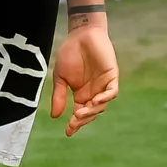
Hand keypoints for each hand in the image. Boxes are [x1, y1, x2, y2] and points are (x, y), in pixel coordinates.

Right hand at [48, 18, 118, 134]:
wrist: (80, 35)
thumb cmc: (69, 54)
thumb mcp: (60, 77)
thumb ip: (59, 96)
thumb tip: (55, 116)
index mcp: (81, 94)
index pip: (80, 114)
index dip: (75, 124)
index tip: (68, 132)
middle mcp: (93, 93)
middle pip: (91, 112)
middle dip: (83, 120)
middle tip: (73, 122)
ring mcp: (103, 85)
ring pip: (102, 105)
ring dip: (92, 111)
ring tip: (80, 113)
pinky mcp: (112, 76)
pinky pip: (112, 92)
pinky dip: (105, 98)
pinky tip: (95, 101)